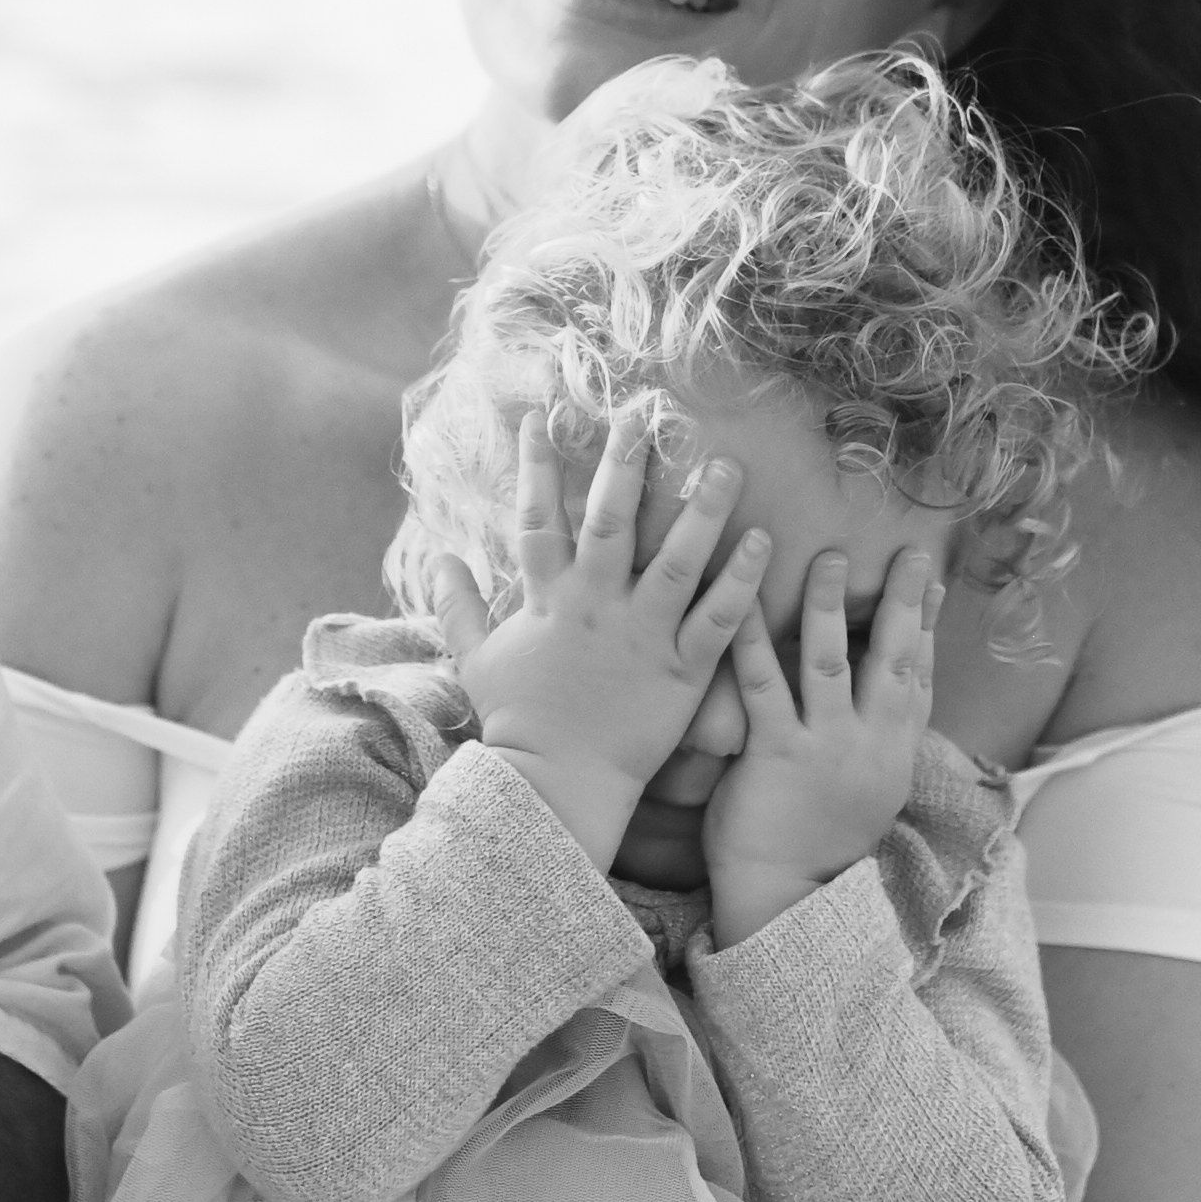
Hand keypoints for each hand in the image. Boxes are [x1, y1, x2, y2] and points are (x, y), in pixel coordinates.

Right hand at [434, 412, 771, 871]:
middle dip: (625, 465)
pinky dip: (741, 580)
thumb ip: (456, 606)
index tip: (539, 417)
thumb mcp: (477, 659)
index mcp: (548, 600)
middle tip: (644, 415)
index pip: (536, 519)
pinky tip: (761, 541)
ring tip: (725, 465)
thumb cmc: (518, 722)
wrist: (556, 787)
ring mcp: (642, 636)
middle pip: (610, 522)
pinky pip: (718, 619)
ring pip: (676, 561)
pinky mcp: (682, 671)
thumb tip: (439, 558)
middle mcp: (595, 607)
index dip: (534, 466)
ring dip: (703, 510)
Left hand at [703, 548, 941, 944]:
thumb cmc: (815, 841)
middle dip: (903, 602)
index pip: (919, 678)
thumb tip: (876, 694)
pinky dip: (753, 638)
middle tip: (910, 553)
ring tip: (829, 559)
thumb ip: (873, 739)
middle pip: (893, 659)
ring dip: (830, 605)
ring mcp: (826, 748)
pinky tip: (743, 599)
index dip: (929, 626)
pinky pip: (764, 683)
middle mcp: (870, 745)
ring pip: (831, 661)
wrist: (786, 901)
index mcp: (893, 753)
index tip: (935, 581)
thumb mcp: (867, 790)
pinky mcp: (778, 754)